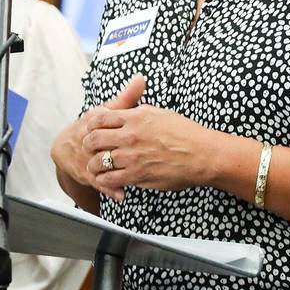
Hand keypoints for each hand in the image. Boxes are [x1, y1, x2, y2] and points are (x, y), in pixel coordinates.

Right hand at [51, 74, 146, 190]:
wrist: (67, 147)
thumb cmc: (94, 125)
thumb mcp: (108, 110)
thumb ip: (126, 97)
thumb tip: (140, 78)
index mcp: (95, 120)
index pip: (105, 121)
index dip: (123, 128)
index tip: (140, 132)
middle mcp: (88, 139)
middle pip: (102, 145)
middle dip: (121, 151)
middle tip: (142, 156)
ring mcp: (86, 158)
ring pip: (100, 165)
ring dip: (116, 172)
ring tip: (136, 177)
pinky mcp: (86, 174)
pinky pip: (99, 182)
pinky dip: (110, 189)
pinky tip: (122, 194)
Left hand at [82, 100, 219, 200]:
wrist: (201, 154)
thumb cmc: (185, 133)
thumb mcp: (160, 113)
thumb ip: (140, 111)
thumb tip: (128, 109)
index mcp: (135, 117)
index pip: (101, 118)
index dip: (91, 125)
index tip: (91, 129)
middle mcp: (129, 136)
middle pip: (94, 139)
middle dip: (88, 144)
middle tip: (89, 148)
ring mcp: (131, 156)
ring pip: (98, 161)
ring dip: (93, 164)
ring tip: (94, 166)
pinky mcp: (136, 175)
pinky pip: (110, 178)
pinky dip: (104, 180)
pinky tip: (106, 179)